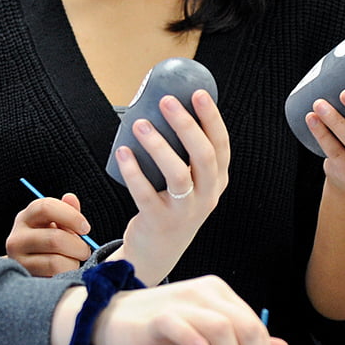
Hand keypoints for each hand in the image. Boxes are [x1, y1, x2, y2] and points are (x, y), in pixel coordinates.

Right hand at [6, 192, 93, 275]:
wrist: (29, 269)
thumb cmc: (48, 244)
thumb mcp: (57, 225)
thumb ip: (66, 212)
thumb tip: (71, 198)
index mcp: (26, 217)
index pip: (45, 207)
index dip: (71, 216)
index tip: (85, 228)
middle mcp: (17, 237)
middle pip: (55, 238)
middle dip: (78, 246)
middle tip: (84, 250)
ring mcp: (18, 259)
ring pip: (56, 261)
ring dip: (73, 262)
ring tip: (72, 261)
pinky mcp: (25, 276)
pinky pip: (55, 275)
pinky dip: (67, 273)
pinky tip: (64, 271)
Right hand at [91, 275, 287, 344]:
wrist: (110, 323)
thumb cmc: (158, 332)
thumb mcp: (206, 338)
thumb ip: (242, 342)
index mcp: (216, 293)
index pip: (255, 322)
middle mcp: (201, 292)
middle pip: (245, 325)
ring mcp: (179, 302)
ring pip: (222, 326)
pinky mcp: (157, 317)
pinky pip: (181, 325)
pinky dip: (195, 342)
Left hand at [114, 90, 228, 283]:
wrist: (158, 251)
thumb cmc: (171, 206)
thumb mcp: (190, 183)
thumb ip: (184, 155)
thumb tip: (164, 108)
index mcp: (216, 181)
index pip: (221, 145)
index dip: (212, 118)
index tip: (197, 94)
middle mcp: (206, 196)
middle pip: (204, 156)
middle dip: (187, 125)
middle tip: (167, 102)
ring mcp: (184, 211)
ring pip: (178, 175)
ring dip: (159, 146)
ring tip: (140, 125)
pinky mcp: (159, 221)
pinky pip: (146, 193)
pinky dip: (134, 171)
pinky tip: (123, 152)